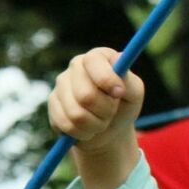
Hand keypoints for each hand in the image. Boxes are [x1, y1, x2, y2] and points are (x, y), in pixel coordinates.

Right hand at [49, 48, 144, 188]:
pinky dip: (82, 131)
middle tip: (112, 111)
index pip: (96, 60)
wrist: (109, 130)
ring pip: (76, 111)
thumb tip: (121, 83)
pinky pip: (65, 124)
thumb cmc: (126, 107)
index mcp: (99, 57)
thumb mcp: (136, 94)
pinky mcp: (52, 109)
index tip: (120, 94)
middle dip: (105, 109)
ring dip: (95, 122)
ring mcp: (60, 88)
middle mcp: (76, 68)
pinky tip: (87, 128)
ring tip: (101, 121)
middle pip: (86, 91)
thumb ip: (130, 84)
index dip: (108, 79)